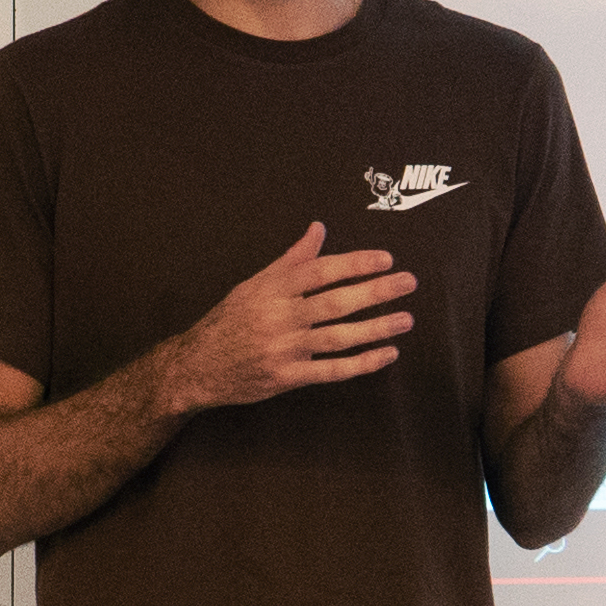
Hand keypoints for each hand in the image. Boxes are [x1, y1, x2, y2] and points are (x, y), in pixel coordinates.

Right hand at [163, 222, 413, 412]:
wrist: (197, 366)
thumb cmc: (230, 321)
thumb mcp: (255, 284)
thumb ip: (292, 259)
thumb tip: (319, 228)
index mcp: (272, 289)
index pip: (321, 271)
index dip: (355, 263)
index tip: (385, 259)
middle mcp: (279, 317)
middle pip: (336, 302)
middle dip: (376, 291)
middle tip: (409, 282)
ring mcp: (283, 349)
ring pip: (339, 337)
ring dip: (376, 328)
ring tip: (406, 319)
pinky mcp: (287, 377)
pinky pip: (331, 371)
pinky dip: (362, 363)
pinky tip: (387, 353)